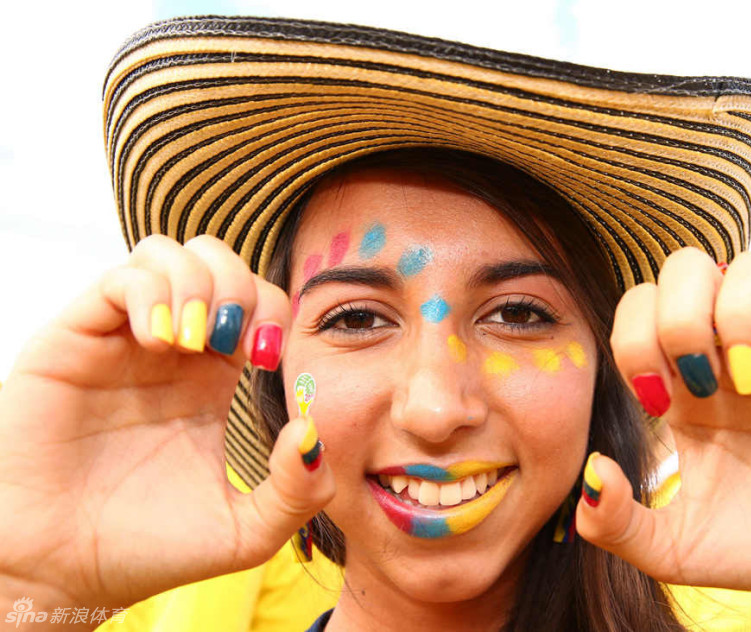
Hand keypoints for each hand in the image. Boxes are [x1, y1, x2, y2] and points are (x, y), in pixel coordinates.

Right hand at [0, 235, 333, 611]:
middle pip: (217, 260)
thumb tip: (313, 429)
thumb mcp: (247, 532)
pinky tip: (160, 339)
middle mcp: (171, 349)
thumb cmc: (149, 548)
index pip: (257, 301)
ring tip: (193, 341)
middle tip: (234, 342)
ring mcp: (122, 340)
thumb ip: (297, 491)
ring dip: (196, 283)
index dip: (274, 311)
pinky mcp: (76, 340)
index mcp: (213, 377)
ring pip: (166, 254)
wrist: (63, 572)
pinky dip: (151, 293)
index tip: (267, 359)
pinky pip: (119, 278)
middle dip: (240, 285)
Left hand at [576, 249, 750, 613]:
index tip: (660, 403)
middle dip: (679, 317)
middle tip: (701, 383)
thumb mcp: (671, 549)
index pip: (639, 305)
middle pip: (687, 266)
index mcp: (680, 381)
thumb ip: (616, 522)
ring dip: (740, 318)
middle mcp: (729, 351)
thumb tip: (590, 471)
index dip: (635, 338)